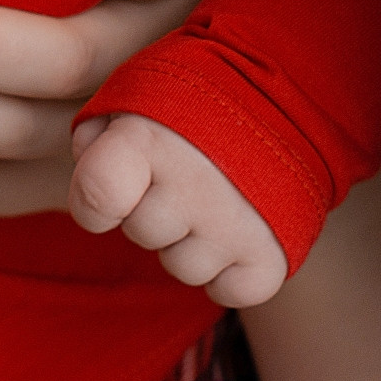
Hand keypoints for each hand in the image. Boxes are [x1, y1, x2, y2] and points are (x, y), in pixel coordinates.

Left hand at [71, 112, 286, 306]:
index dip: (97, 201)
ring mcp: (233, 224)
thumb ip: (98, 135)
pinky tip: (240, 227)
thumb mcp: (139, 91)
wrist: (290, 89)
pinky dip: (233, 270)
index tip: (118, 186)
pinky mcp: (271, 255)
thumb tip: (89, 186)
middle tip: (187, 170)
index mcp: (150, 138)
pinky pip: (229, 291)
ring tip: (217, 193)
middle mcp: (192, 184)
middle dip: (155, 207)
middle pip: (141, 233)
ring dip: (194, 239)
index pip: (95, 199)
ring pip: (183, 267)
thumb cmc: (199, 92)